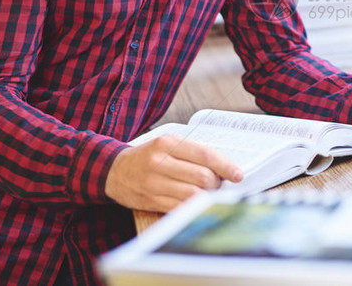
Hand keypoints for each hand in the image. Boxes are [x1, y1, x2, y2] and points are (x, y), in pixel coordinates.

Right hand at [105, 134, 242, 212]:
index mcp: (167, 143)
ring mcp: (154, 183)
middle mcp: (160, 162)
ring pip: (193, 195)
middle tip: (217, 183)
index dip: (226, 166)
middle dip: (216, 183)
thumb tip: (224, 167)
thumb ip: (193, 152)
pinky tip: (196, 203)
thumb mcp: (167, 144)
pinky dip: (193, 207)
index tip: (238, 174)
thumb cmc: (148, 156)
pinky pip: (180, 208)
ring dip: (207, 197)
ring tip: (207, 193)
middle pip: (203, 177)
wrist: (114, 171)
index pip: (205, 155)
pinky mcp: (151, 201)